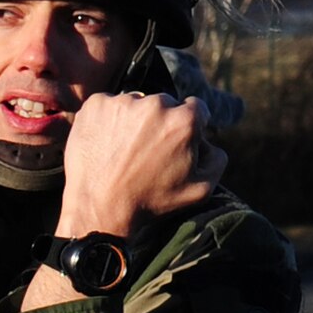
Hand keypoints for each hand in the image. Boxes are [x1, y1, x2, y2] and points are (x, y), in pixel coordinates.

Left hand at [56, 91, 225, 240]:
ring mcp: (122, 102)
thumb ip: (217, 158)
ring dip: (132, 120)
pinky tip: (105, 143)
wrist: (99, 209)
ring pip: (135, 103)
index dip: (186, 128)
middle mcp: (155, 104)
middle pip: (164, 104)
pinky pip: (107, 104)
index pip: (195, 108)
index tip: (172, 143)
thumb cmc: (151, 202)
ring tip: (123, 150)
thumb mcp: (201, 189)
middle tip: (144, 151)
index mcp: (185, 119)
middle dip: (159, 123)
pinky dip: (106, 119)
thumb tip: (208, 139)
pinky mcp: (95, 105)